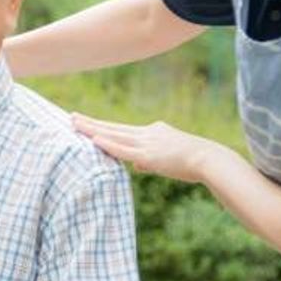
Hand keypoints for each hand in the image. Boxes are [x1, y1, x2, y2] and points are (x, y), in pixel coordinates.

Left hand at [71, 113, 224, 183]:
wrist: (209, 159)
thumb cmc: (193, 162)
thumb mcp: (168, 158)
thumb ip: (149, 160)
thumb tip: (136, 165)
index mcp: (152, 132)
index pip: (121, 129)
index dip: (103, 126)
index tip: (87, 122)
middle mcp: (147, 133)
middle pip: (112, 127)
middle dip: (91, 123)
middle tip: (71, 116)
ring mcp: (147, 143)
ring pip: (113, 134)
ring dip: (92, 129)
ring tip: (74, 123)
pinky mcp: (149, 155)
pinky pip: (124, 149)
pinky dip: (108, 144)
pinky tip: (93, 139)